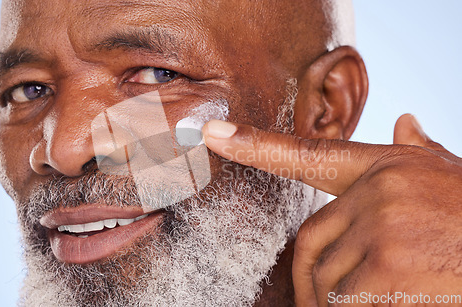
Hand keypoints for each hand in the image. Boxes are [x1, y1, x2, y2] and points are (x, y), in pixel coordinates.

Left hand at [202, 114, 461, 305]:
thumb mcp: (451, 177)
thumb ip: (423, 154)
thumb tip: (405, 120)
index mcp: (384, 167)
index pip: (307, 153)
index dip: (255, 144)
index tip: (212, 133)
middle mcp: (377, 190)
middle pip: (308, 243)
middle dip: (315, 280)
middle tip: (337, 297)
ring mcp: (381, 227)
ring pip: (326, 281)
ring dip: (341, 302)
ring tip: (384, 294)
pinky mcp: (387, 268)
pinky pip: (345, 301)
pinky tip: (394, 299)